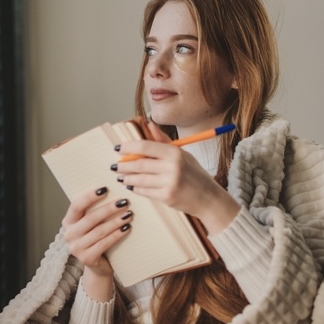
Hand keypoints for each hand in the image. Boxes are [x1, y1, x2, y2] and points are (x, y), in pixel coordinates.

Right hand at [61, 187, 132, 299]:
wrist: (97, 265)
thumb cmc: (96, 239)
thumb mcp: (91, 224)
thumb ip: (94, 210)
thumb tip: (114, 190)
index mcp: (68, 221)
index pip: (76, 206)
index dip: (89, 197)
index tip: (105, 188)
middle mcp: (68, 234)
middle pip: (90, 218)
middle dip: (109, 209)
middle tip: (124, 202)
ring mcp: (76, 248)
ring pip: (99, 231)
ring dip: (115, 222)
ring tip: (129, 215)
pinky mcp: (86, 258)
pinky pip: (104, 243)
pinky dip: (117, 235)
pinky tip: (126, 228)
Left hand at [113, 121, 239, 233]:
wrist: (208, 199)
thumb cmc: (195, 175)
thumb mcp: (182, 154)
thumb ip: (163, 141)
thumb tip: (149, 124)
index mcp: (174, 153)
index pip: (145, 147)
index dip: (128, 147)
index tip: (118, 148)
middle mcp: (172, 167)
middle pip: (139, 164)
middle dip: (124, 165)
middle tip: (115, 165)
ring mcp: (169, 183)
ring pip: (139, 179)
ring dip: (126, 177)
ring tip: (120, 176)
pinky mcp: (166, 197)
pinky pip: (144, 191)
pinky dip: (135, 188)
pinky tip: (131, 185)